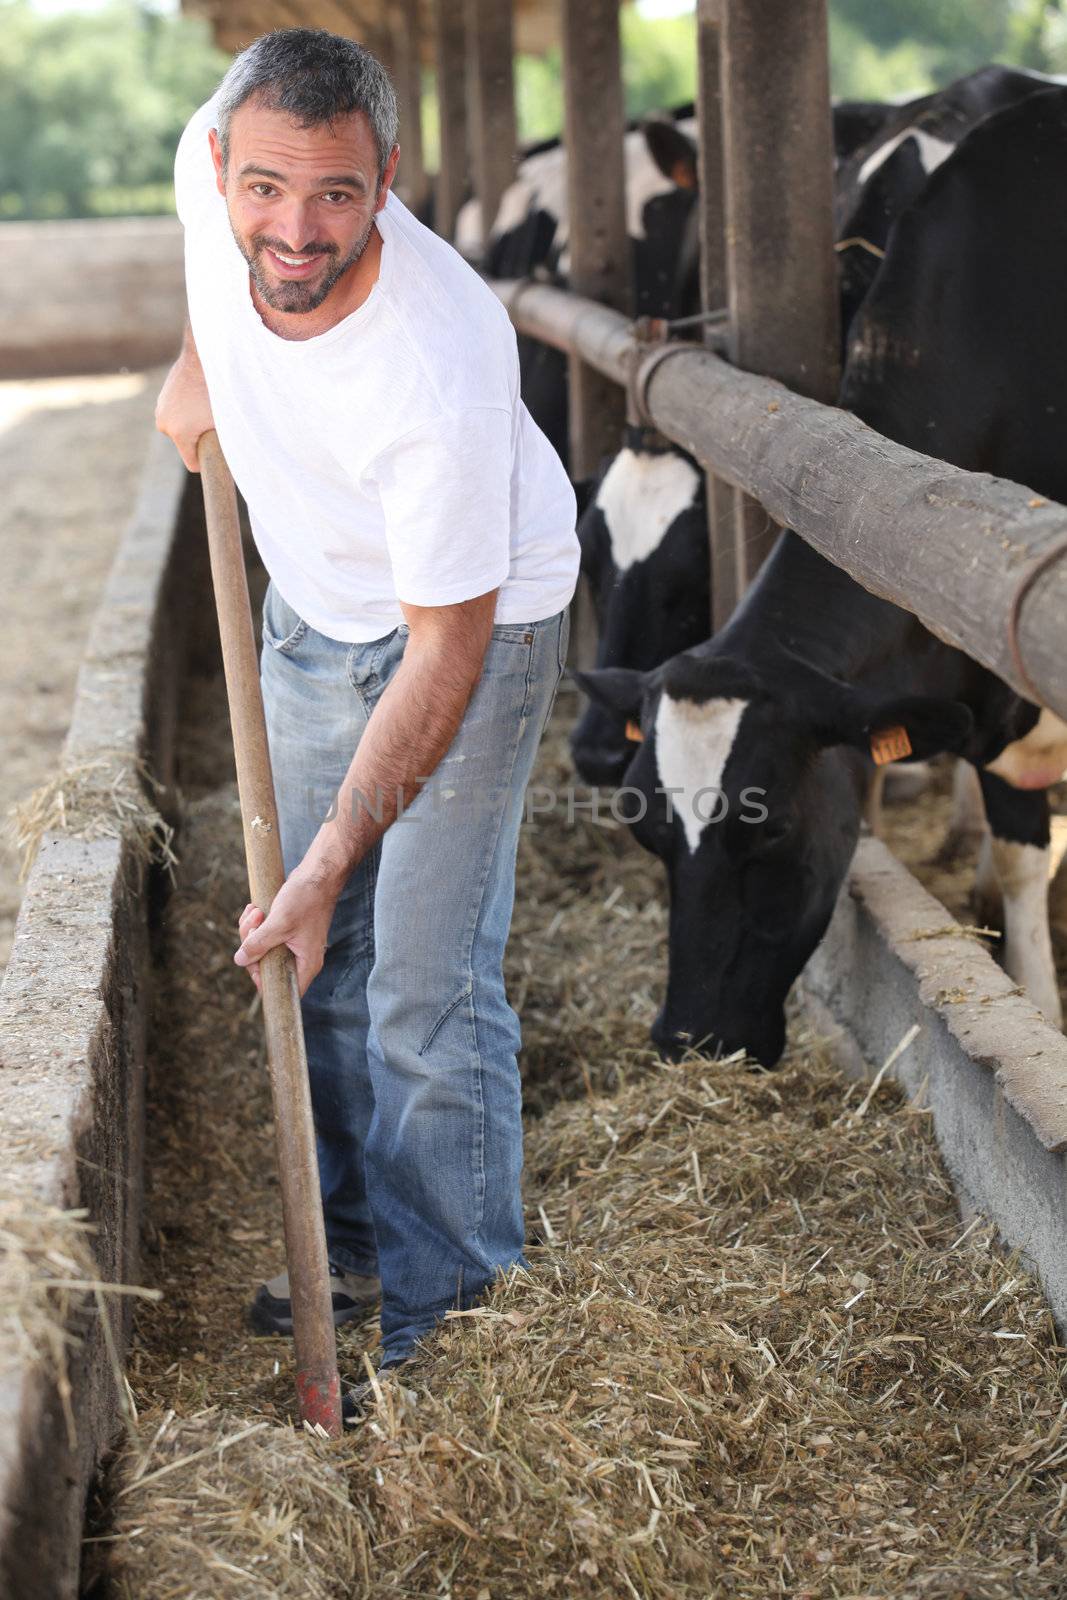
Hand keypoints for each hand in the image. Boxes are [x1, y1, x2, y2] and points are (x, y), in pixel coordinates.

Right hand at [155, 332, 214, 471]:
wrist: (205, 354)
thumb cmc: (220, 389)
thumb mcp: (228, 421)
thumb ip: (227, 444)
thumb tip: (242, 461)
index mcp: (179, 433)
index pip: (193, 463)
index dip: (207, 461)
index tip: (219, 455)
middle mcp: (164, 423)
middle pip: (187, 444)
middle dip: (200, 438)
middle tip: (215, 422)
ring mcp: (161, 408)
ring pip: (182, 428)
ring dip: (193, 423)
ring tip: (206, 406)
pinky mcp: (161, 396)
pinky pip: (178, 413)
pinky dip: (188, 410)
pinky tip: (199, 397)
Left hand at [234, 868, 338, 996]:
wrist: (317, 874)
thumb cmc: (306, 898)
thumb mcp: (280, 922)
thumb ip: (259, 943)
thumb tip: (240, 960)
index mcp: (306, 963)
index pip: (282, 988)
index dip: (262, 979)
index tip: (251, 958)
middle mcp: (300, 958)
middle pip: (265, 967)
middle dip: (252, 945)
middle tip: (254, 923)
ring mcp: (292, 945)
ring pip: (261, 949)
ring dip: (251, 930)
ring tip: (255, 911)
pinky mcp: (286, 932)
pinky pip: (264, 936)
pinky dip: (255, 924)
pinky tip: (255, 908)